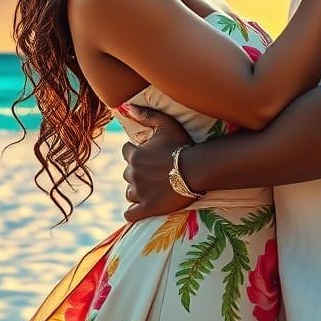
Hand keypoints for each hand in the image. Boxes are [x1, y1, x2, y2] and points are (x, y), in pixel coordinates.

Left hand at [120, 106, 193, 222]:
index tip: (149, 155)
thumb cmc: (182, 144)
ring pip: (129, 192)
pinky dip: (133, 212)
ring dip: (137, 190)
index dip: (136, 152)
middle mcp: (132, 174)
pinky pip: (130, 214)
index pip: (126, 152)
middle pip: (128, 173)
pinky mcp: (147, 208)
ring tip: (152, 189)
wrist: (196, 169)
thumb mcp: (165, 124)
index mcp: (135, 155)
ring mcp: (139, 192)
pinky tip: (141, 209)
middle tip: (154, 173)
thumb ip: (145, 115)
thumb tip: (123, 107)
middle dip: (137, 173)